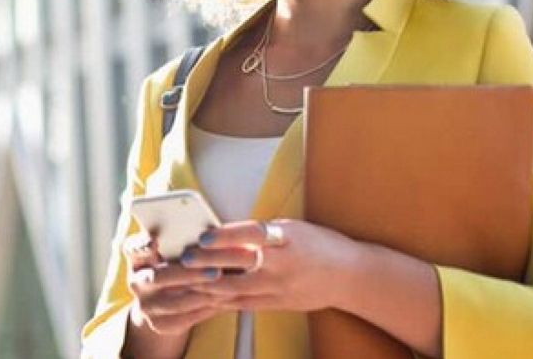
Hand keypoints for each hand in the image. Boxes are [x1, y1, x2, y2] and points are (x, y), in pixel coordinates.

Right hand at [123, 231, 224, 335]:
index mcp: (137, 257)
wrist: (161, 304)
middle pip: (158, 277)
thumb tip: (211, 234)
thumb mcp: (170, 251)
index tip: (155, 241)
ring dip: (204, 294)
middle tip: (216, 272)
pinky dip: (208, 309)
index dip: (141, 245)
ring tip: (228, 288)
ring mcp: (146, 306)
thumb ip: (181, 241)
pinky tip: (226, 300)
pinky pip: (187, 318)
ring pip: (176, 302)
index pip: (133, 248)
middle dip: (189, 274)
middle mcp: (136, 282)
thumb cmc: (173, 265)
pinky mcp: (160, 324)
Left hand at [177, 219, 361, 312]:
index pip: (251, 234)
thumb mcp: (293, 229)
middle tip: (183, 257)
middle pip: (239, 263)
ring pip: (236, 288)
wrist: (349, 276)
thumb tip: (224, 233)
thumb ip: (261, 232)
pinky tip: (203, 295)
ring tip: (184, 278)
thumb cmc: (318, 244)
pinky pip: (244, 303)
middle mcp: (282, 264)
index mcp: (287, 238)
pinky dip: (221, 299)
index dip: (226, 235)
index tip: (204, 235)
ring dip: (207, 283)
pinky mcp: (277, 303)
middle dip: (208, 261)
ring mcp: (279, 287)